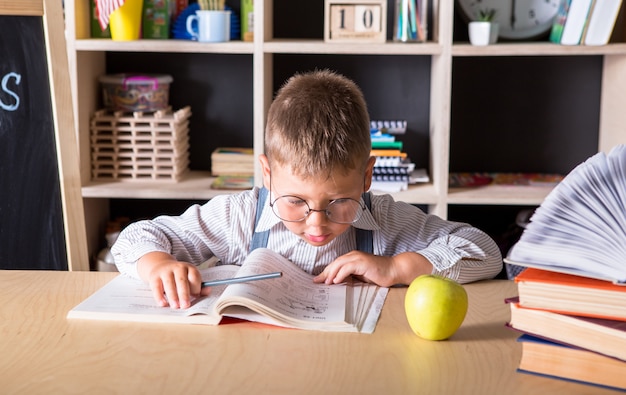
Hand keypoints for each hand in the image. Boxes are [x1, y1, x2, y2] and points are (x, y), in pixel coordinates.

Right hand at [137, 252, 210, 308]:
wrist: (160, 266)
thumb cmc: (179, 277)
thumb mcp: (190, 279)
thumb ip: (199, 287)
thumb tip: (208, 291)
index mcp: (189, 268)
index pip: (194, 277)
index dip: (196, 287)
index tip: (196, 296)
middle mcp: (178, 267)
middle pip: (182, 280)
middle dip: (184, 294)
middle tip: (186, 305)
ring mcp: (165, 271)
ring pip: (169, 283)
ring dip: (173, 296)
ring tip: (175, 306)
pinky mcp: (154, 276)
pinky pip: (156, 286)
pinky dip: (159, 296)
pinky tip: (163, 304)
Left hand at [313, 251, 431, 286]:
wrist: (394, 270)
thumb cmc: (379, 274)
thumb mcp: (361, 277)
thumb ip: (350, 277)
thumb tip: (337, 283)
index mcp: (352, 258)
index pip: (336, 264)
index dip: (326, 272)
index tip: (318, 280)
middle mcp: (353, 255)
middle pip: (335, 263)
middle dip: (325, 273)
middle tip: (317, 282)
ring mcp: (358, 258)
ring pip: (339, 264)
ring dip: (331, 274)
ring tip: (326, 283)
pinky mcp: (362, 262)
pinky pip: (348, 267)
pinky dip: (341, 274)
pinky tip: (336, 281)